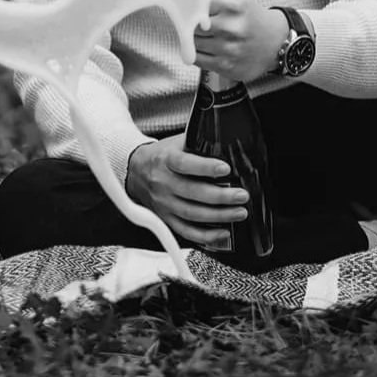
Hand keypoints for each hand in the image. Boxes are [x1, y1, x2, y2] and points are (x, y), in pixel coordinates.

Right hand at [125, 134, 247, 248]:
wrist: (135, 171)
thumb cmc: (161, 156)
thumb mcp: (176, 142)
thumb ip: (197, 141)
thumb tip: (225, 142)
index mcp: (165, 160)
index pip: (184, 164)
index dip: (205, 167)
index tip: (225, 168)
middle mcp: (163, 182)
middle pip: (192, 192)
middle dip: (221, 196)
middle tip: (241, 196)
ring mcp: (163, 203)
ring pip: (191, 214)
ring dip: (218, 216)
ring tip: (239, 212)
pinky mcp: (165, 218)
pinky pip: (185, 231)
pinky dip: (205, 235)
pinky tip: (223, 232)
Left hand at [192, 0, 284, 81]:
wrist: (275, 42)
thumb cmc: (249, 16)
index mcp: (235, 5)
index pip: (198, 3)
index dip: (189, 5)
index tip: (186, 5)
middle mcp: (233, 28)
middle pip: (192, 25)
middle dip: (188, 23)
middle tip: (190, 21)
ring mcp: (230, 49)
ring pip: (192, 43)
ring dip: (190, 39)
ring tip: (199, 34)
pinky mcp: (226, 67)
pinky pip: (196, 59)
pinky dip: (194, 53)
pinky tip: (203, 47)